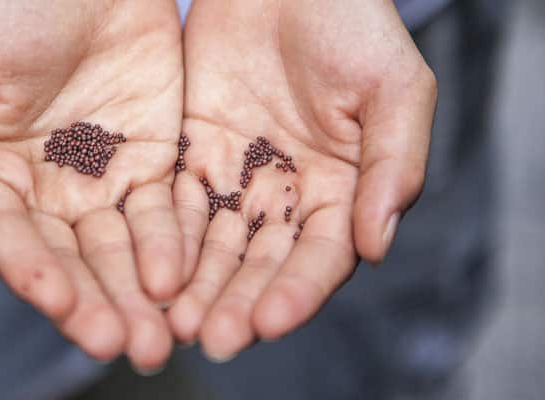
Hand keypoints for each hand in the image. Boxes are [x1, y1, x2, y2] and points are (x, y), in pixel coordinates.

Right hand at [0, 0, 183, 370]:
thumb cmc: (15, 8)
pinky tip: (179, 282)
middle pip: (70, 261)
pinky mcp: (152, 171)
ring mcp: (102, 186)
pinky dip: (171, 250)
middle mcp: (47, 194)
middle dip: (94, 303)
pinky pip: (163, 218)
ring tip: (156, 337)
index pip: (8, 237)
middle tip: (121, 343)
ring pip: (120, 253)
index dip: (29, 270)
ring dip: (137, 296)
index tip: (53, 298)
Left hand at [169, 0, 436, 359]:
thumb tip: (378, 244)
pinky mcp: (191, 154)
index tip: (269, 322)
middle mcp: (286, 196)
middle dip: (238, 301)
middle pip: (261, 263)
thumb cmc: (352, 21)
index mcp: (342, 189)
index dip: (297, 291)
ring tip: (173, 321)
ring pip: (214, 245)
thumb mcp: (394, 88)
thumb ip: (395, 165)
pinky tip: (149, 271)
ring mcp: (236, 177)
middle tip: (212, 338)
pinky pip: (174, 203)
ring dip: (196, 285)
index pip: (321, 257)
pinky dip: (163, 239)